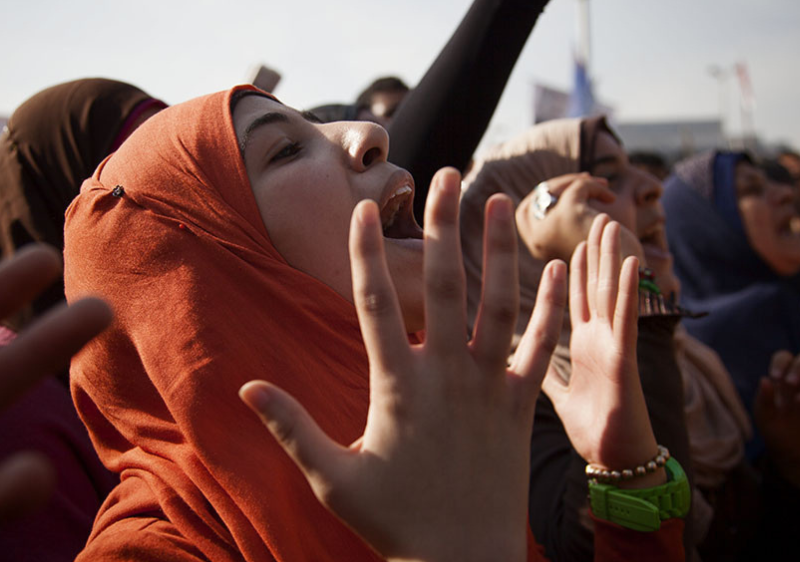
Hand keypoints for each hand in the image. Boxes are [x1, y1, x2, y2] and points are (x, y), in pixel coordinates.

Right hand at [240, 168, 566, 561]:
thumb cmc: (396, 524)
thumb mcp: (332, 478)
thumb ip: (290, 426)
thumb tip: (244, 387)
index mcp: (397, 388)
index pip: (375, 305)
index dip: (364, 254)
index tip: (360, 210)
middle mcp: (446, 376)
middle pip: (445, 286)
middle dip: (442, 226)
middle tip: (446, 175)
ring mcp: (488, 389)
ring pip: (498, 306)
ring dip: (498, 251)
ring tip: (497, 201)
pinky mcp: (520, 406)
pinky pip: (539, 349)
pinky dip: (549, 309)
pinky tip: (555, 270)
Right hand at [517, 173, 644, 266]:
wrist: (633, 278)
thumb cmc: (612, 260)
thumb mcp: (583, 239)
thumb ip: (567, 219)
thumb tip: (564, 185)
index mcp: (538, 248)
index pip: (524, 212)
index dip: (542, 196)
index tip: (567, 191)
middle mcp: (538, 239)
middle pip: (535, 197)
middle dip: (558, 184)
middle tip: (584, 180)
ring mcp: (551, 227)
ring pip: (555, 188)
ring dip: (578, 181)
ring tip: (601, 185)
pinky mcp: (569, 216)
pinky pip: (578, 188)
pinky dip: (595, 187)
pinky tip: (610, 198)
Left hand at [541, 214, 663, 488]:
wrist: (615, 465)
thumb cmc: (593, 431)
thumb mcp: (560, 395)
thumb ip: (544, 375)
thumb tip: (516, 362)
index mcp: (584, 346)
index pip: (578, 298)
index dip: (577, 269)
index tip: (574, 240)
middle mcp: (599, 340)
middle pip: (597, 286)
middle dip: (597, 252)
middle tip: (597, 217)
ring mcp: (612, 346)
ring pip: (612, 293)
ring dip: (613, 258)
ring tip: (611, 224)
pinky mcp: (623, 361)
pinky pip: (625, 319)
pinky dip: (628, 290)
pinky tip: (631, 261)